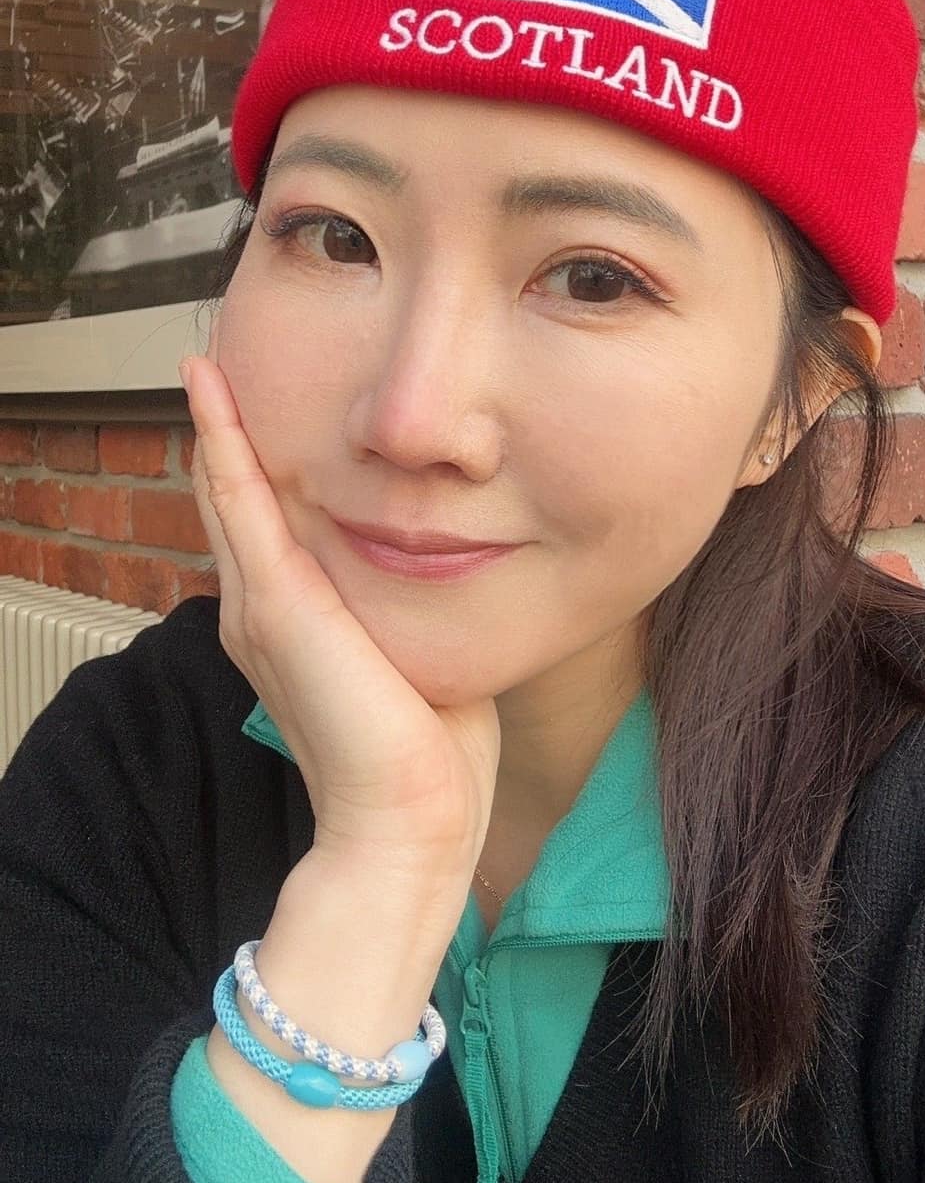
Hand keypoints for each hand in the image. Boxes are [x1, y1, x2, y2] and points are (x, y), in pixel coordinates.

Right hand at [181, 326, 499, 879]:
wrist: (409, 822)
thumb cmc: (431, 754)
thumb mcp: (421, 652)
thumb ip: (417, 607)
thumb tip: (456, 565)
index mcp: (293, 625)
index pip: (268, 527)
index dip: (261, 466)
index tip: (269, 407)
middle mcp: (261, 611)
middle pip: (237, 500)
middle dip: (231, 432)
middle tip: (225, 363)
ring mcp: (259, 606)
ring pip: (229, 490)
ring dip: (218, 421)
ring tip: (210, 360)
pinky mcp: (275, 604)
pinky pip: (239, 501)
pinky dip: (223, 439)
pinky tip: (212, 388)